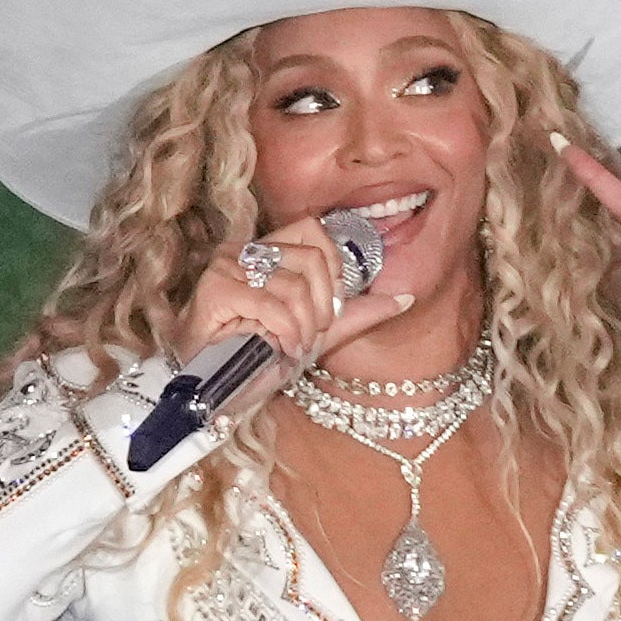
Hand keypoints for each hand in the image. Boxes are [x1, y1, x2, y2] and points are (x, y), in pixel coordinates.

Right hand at [176, 213, 411, 370]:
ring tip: (292, 347)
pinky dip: (284, 331)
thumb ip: (357, 314)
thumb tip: (406, 298)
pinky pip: (269, 303)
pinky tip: (280, 349)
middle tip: (311, 335)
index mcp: (267, 250)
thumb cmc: (256, 359)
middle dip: (322, 305)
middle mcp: (244, 249)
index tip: (330, 309)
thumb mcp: (316, 334)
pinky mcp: (215, 289)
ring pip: (293, 284)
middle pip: (309, 257)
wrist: (214, 390)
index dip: (333, 268)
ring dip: (303, 327)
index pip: (314, 230)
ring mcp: (226, 266)